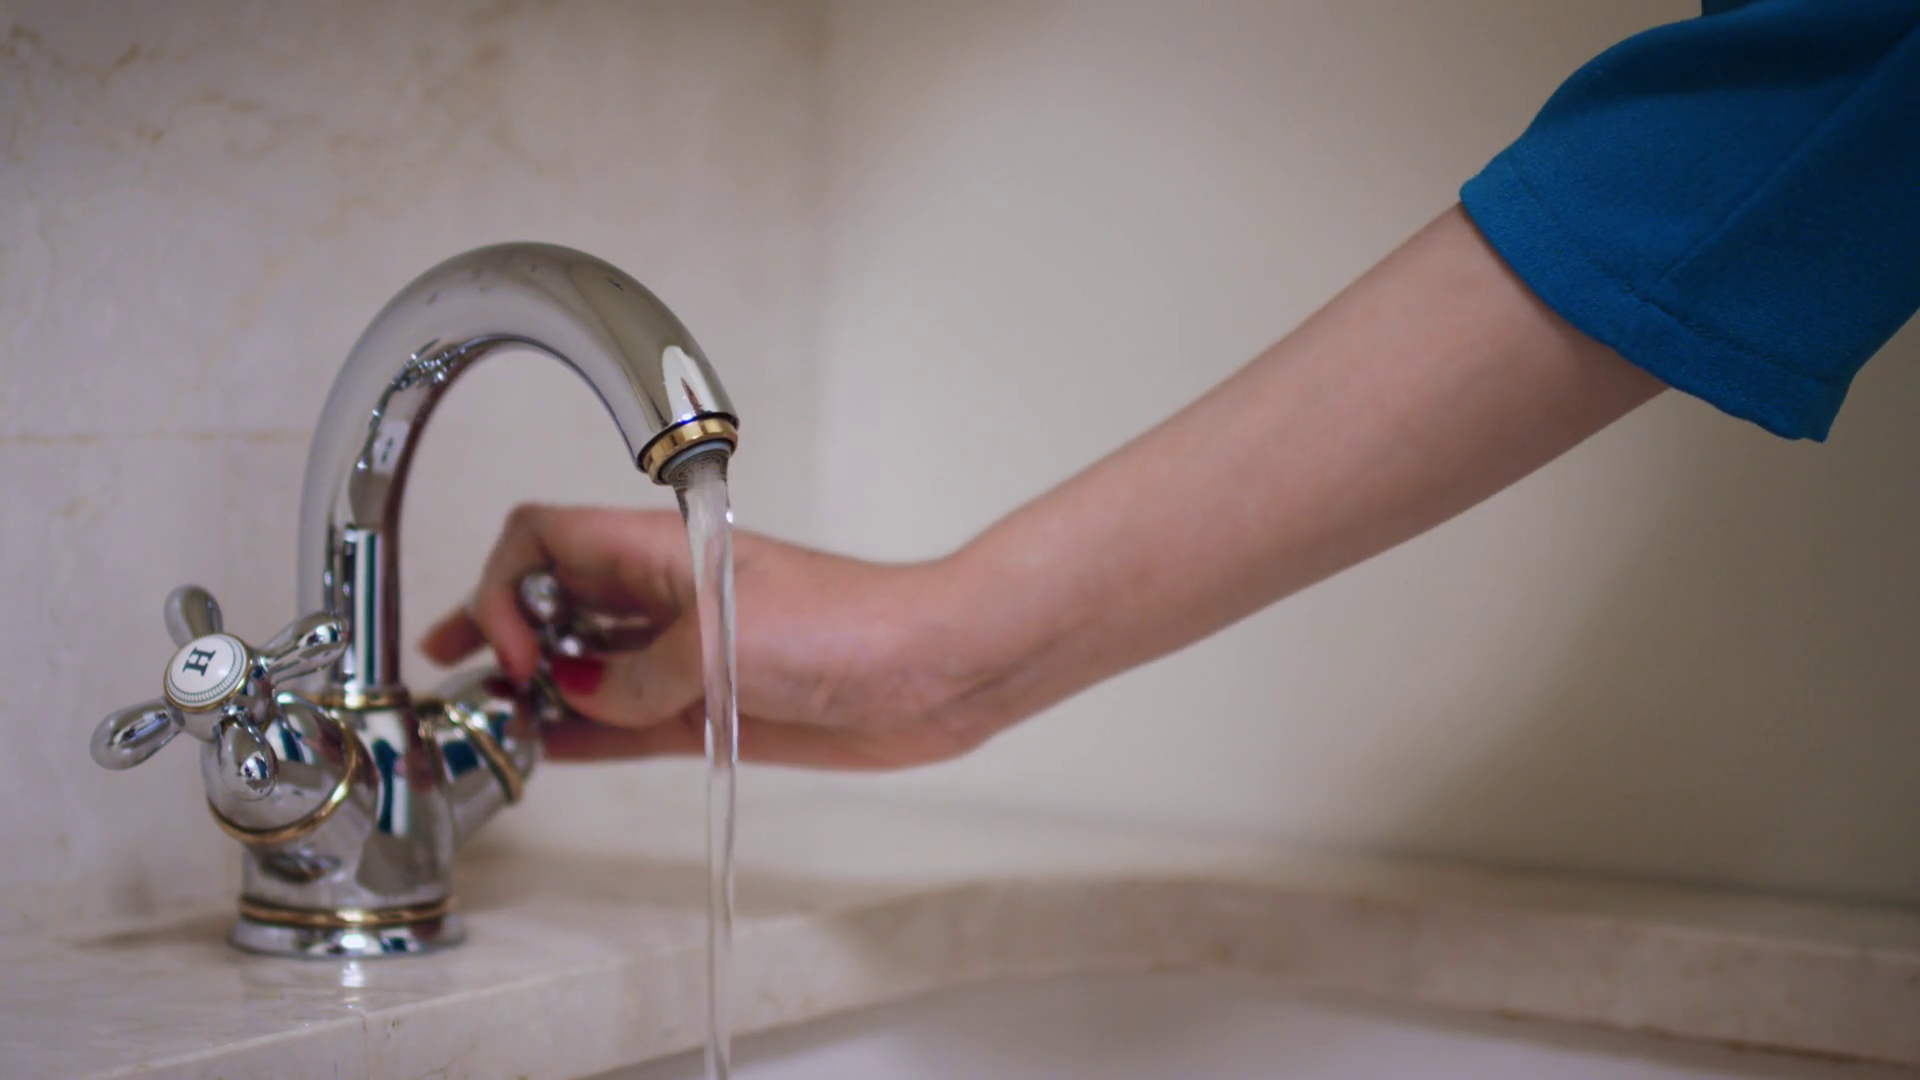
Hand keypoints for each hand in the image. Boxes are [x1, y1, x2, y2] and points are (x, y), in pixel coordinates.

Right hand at [420, 505, 993, 767]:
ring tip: (487, 722)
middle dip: (500, 632)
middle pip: (552, 599)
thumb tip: (583, 696)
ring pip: (581, 663)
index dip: (507, 582)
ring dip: (534, 689)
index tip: (511, 642)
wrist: (931, 670)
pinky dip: (579, 732)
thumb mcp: (723, 642)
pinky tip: (544, 749)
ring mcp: (681, 653)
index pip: (546, 538)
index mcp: (661, 547)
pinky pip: (621, 718)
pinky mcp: (707, 707)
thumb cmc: (850, 624)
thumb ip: (638, 673)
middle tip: (455, 672)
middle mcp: (663, 595)